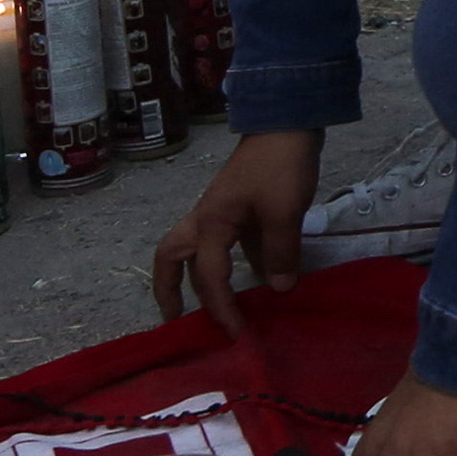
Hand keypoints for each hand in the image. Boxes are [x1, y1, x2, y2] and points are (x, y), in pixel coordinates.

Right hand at [152, 126, 319, 337]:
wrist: (287, 121)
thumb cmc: (280, 165)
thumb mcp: (283, 212)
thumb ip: (280, 253)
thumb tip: (279, 289)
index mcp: (211, 223)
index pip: (208, 277)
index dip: (220, 308)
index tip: (235, 334)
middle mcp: (206, 220)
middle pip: (172, 258)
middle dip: (169, 290)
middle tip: (176, 320)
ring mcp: (221, 213)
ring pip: (196, 252)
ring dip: (199, 279)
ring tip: (213, 308)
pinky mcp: (239, 208)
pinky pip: (227, 244)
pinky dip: (232, 264)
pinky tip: (256, 280)